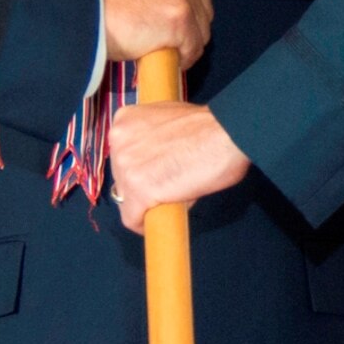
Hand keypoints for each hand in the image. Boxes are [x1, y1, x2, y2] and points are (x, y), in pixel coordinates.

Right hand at [96, 0, 211, 68]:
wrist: (87, 11)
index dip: (187, 5)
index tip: (173, 18)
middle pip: (203, 5)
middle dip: (190, 25)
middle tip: (168, 37)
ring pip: (201, 28)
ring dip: (186, 43)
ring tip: (165, 49)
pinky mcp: (180, 19)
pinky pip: (193, 47)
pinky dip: (183, 58)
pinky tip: (167, 58)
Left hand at [107, 102, 249, 231]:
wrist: (224, 134)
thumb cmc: (207, 126)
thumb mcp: (166, 119)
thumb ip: (151, 138)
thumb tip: (151, 161)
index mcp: (124, 120)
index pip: (122, 155)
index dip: (139, 168)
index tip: (153, 174)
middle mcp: (118, 140)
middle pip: (121, 177)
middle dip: (141, 185)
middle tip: (167, 186)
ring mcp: (126, 166)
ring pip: (126, 199)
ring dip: (147, 203)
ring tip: (173, 198)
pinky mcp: (138, 190)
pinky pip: (132, 219)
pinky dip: (145, 224)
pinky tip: (163, 218)